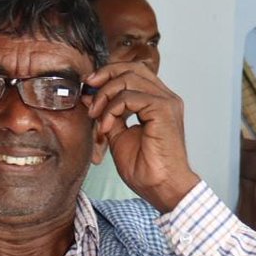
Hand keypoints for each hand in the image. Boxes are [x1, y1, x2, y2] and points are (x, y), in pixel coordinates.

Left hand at [84, 62, 200, 212]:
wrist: (162, 188)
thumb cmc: (147, 170)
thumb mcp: (120, 137)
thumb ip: (109, 115)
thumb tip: (90, 97)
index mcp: (157, 102)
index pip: (132, 73)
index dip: (108, 75)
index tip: (89, 88)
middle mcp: (165, 98)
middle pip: (131, 68)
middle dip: (104, 75)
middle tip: (88, 91)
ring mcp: (166, 102)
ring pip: (128, 78)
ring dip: (105, 95)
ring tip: (97, 118)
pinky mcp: (163, 109)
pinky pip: (130, 96)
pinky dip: (112, 109)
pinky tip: (108, 127)